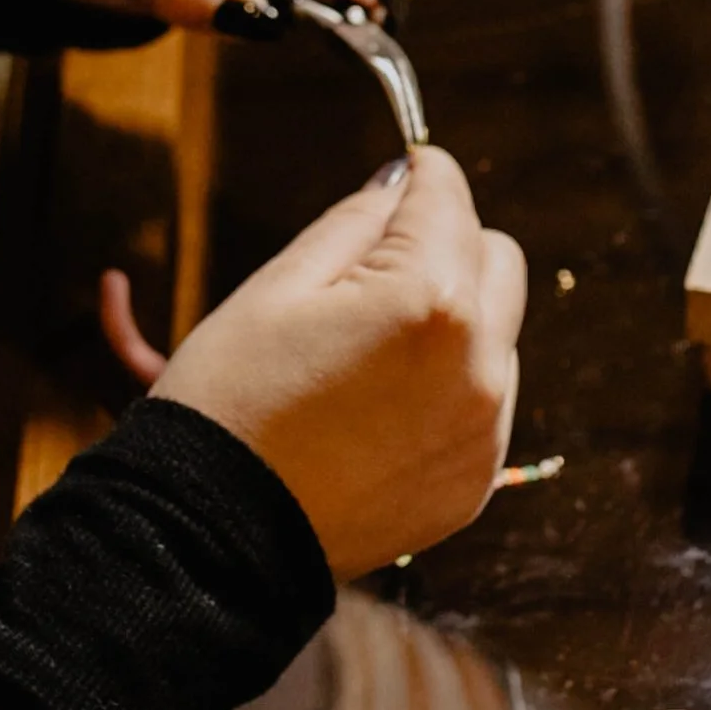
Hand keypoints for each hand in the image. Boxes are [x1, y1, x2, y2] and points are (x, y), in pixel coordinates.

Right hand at [155, 148, 524, 580]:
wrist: (212, 539)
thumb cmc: (229, 402)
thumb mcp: (279, 285)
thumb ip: (357, 221)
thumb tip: (402, 183)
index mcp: (429, 301)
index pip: (450, 198)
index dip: (419, 174)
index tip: (404, 170)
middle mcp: (479, 365)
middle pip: (497, 259)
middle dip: (448, 245)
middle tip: (378, 263)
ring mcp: (484, 431)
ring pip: (496, 334)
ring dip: (451, 321)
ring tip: (365, 351)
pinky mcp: (474, 481)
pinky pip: (482, 403)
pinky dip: (446, 388)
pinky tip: (376, 408)